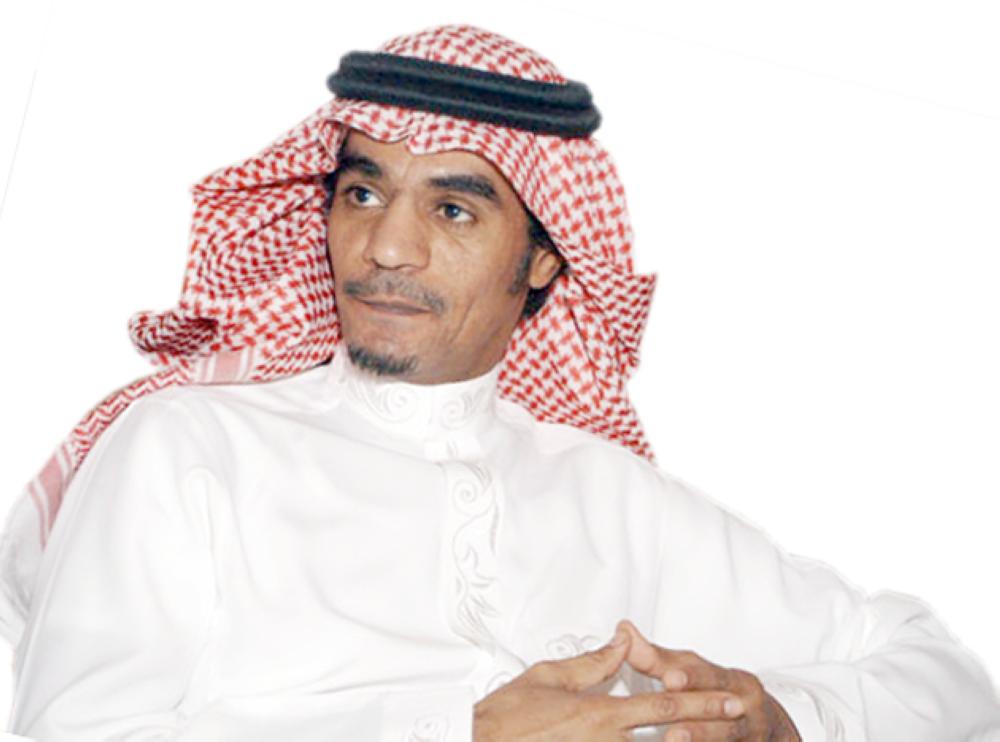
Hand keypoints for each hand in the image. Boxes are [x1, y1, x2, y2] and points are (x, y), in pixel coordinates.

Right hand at [473, 626, 751, 740]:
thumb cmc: (507, 717)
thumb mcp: (548, 677)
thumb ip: (593, 662)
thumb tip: (623, 642)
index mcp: (601, 714)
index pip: (663, 706)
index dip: (699, 700)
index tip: (729, 698)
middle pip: (670, 740)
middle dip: (707, 729)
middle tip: (737, 721)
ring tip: (713, 739)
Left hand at [619, 620, 801, 740]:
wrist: (767, 727)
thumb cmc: (720, 690)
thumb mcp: (695, 671)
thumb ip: (658, 657)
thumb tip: (623, 630)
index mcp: (735, 680)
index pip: (712, 676)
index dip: (691, 678)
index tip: (669, 679)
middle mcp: (747, 707)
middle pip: (723, 713)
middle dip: (698, 722)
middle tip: (671, 729)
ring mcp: (749, 734)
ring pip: (726, 737)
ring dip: (700, 740)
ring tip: (673, 741)